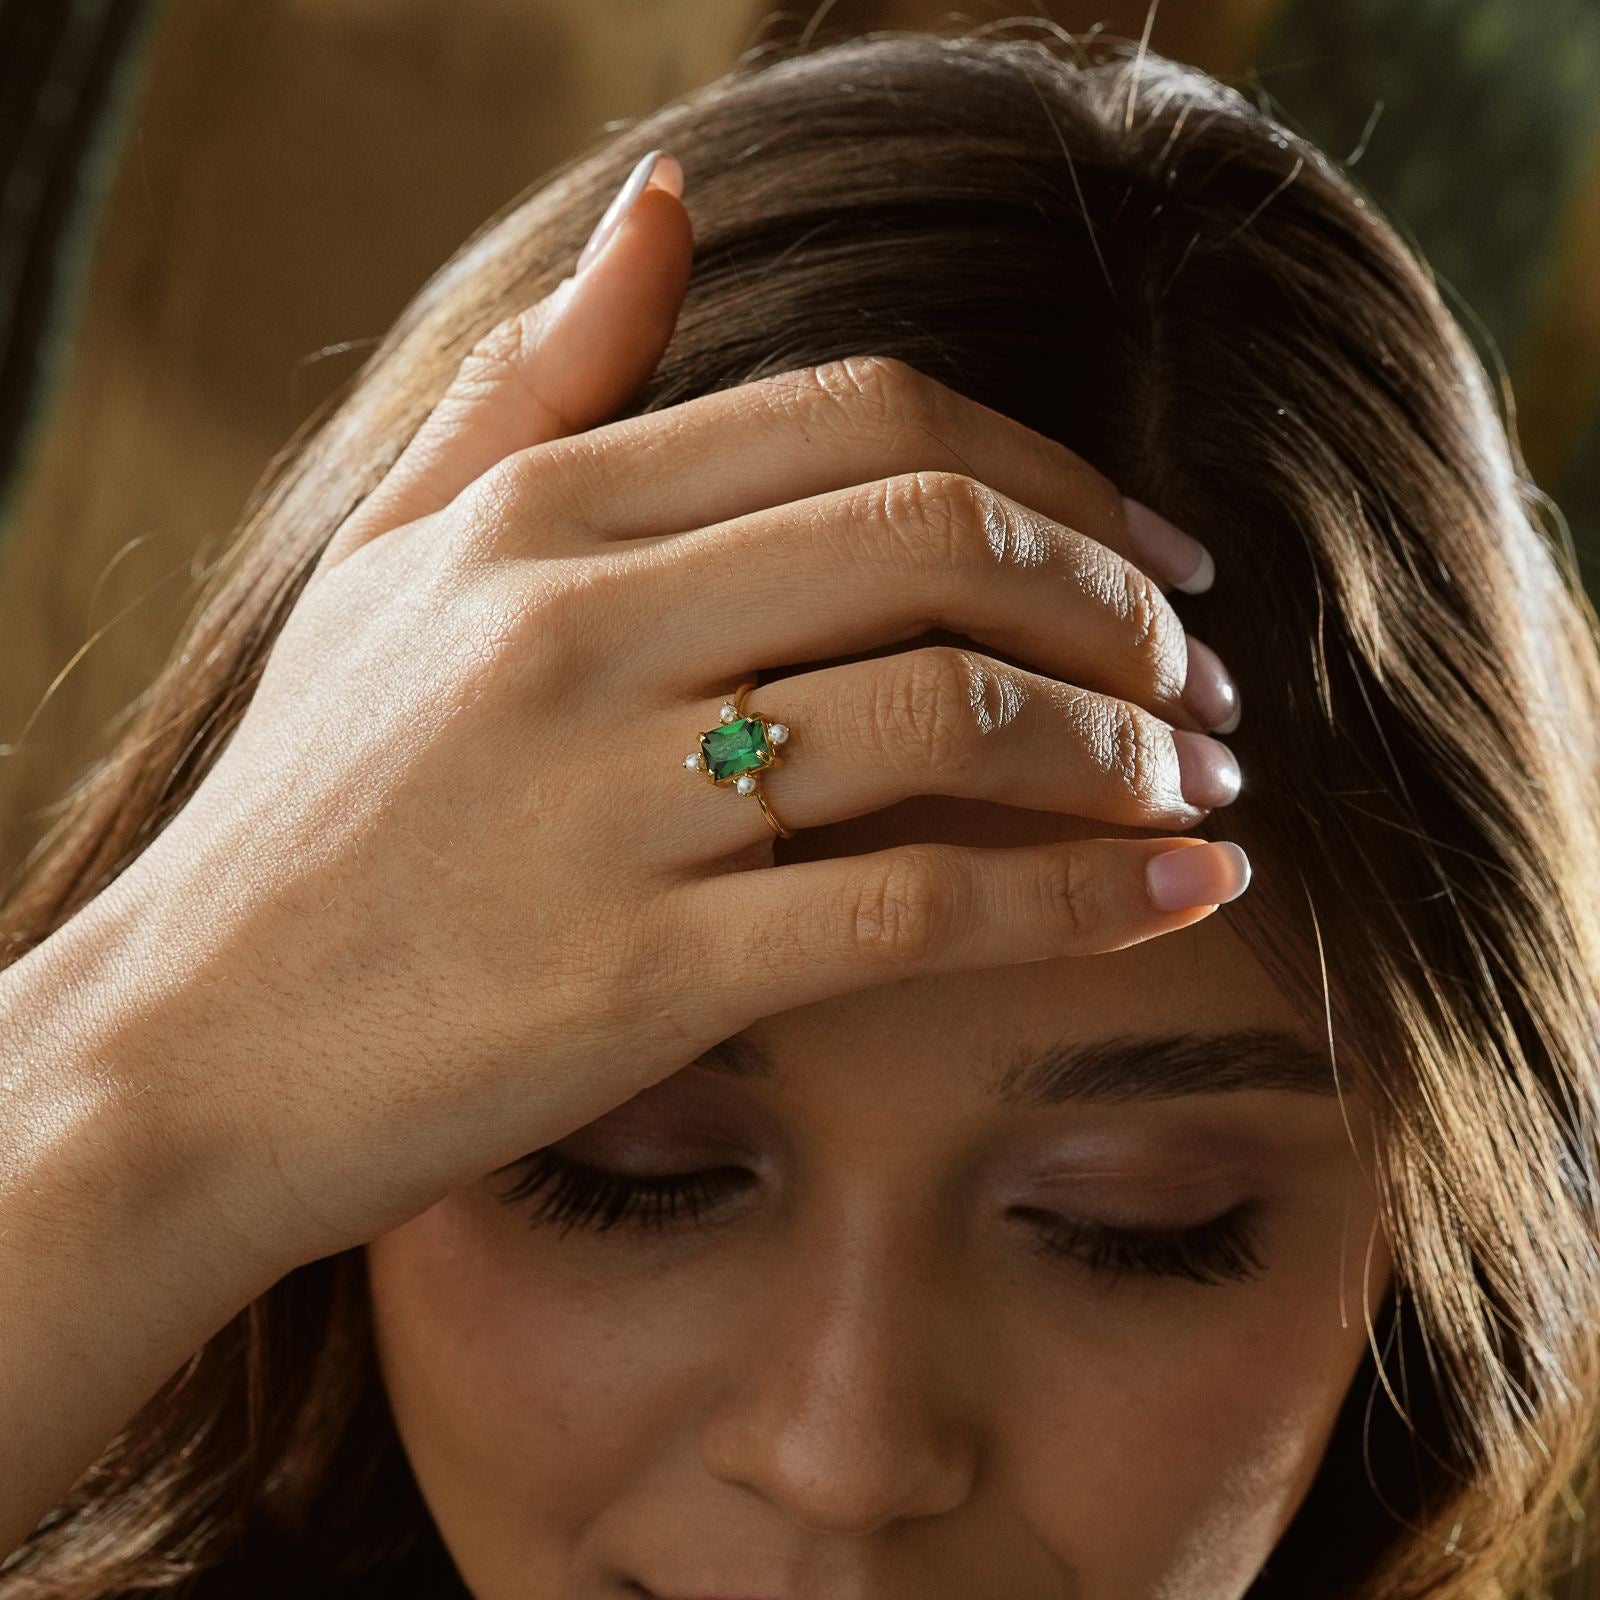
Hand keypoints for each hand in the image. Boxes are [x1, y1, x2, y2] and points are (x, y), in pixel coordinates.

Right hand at [113, 151, 1246, 1275]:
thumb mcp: (391, 562)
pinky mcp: (644, 972)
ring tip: (1201, 785)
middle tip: (1206, 676)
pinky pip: (920, 905)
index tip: (1151, 555)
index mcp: (542, 515)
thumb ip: (538, 378)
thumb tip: (669, 205)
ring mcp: (612, 799)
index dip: (1058, 476)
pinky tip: (1185, 897)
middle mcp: (579, 626)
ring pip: (955, 710)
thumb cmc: (309, 814)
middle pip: (944, 538)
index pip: (874, 421)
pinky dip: (1084, 899)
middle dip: (1123, 601)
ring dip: (1127, 744)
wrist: (191, 1050)